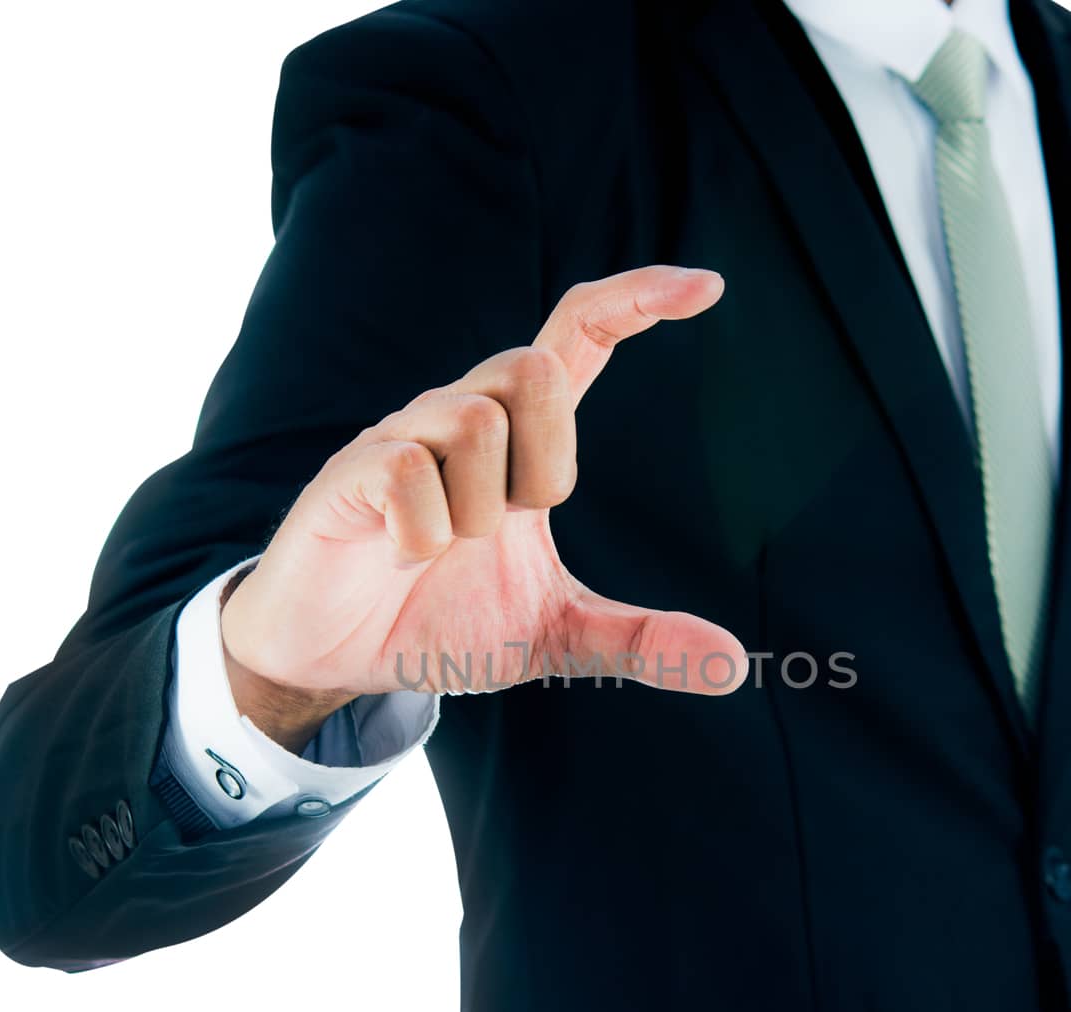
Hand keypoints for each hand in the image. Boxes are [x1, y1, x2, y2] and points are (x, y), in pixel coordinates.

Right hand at [219, 264, 747, 733]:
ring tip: (448, 552)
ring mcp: (401, 440)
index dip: (636, 301)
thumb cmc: (440, 621)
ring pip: (476, 418)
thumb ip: (639, 641)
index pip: (578, 335)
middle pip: (534, 367)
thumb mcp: (554, 637)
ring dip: (479, 510)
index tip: (709, 287)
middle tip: (513, 525)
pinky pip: (406, 471)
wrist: (338, 659)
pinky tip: (403, 559)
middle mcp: (461, 418)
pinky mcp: (349, 474)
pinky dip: (422, 534)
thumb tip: (732, 665)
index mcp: (518, 441)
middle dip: (547, 460)